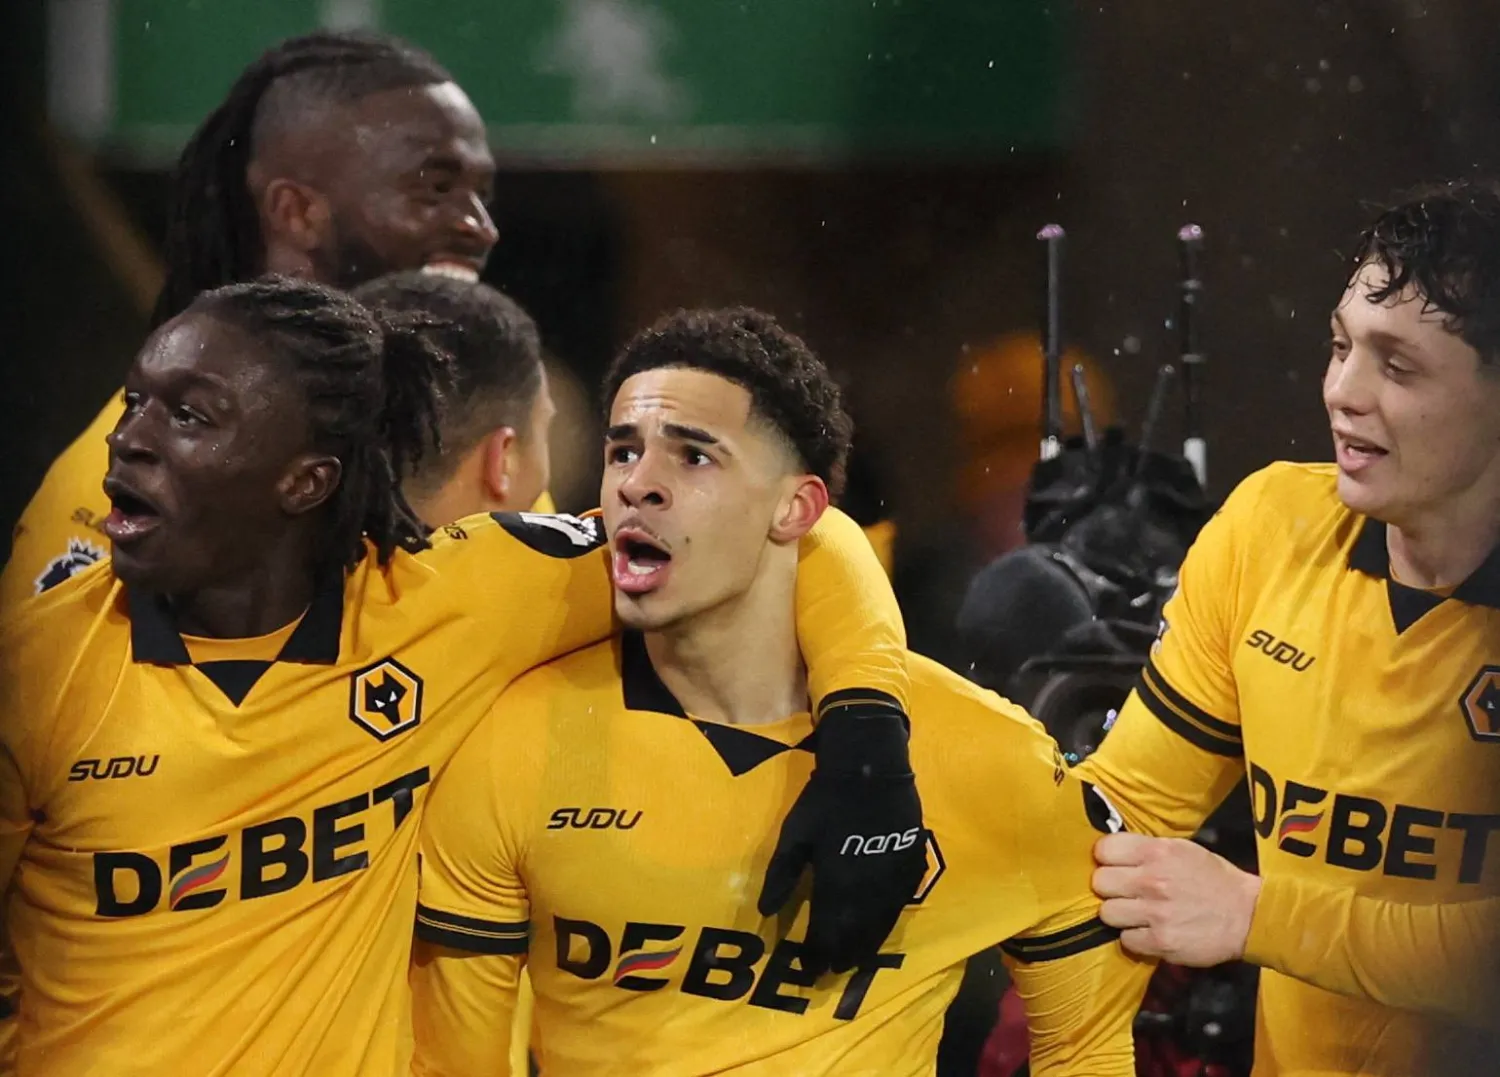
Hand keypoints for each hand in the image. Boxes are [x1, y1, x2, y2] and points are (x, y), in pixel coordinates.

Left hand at [758, 698, 925, 976]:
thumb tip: (765, 911)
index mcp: (836, 882)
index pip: (827, 930)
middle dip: (843, 954)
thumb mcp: (794, 834)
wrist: (870, 768)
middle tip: (834, 970)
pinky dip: (889, 921)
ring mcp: (892, 878)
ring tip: (856, 961)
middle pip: (856, 934)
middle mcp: (867, 888)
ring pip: (881, 924)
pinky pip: (901, 903)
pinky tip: (882, 928)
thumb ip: (781, 874)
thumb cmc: (825, 799)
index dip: (818, 953)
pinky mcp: (910, 865)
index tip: (811, 970)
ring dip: (867, 945)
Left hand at [1092, 832, 1261, 966]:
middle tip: (1126, 893)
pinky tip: (1150, 932)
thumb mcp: (1182, 850)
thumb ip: (1147, 850)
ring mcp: (1155, 913)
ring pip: (1107, 913)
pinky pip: (1126, 940)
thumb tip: (1113, 853)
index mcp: (1157, 852)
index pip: (1104, 849)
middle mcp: (1152, 880)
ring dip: (1120, 916)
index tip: (1114, 866)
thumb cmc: (1213, 879)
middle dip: (1110, 888)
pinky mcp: (1161, 942)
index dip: (1106, 859)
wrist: (1248, 915)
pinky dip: (1135, 938)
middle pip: (1100, 882)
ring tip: (1138, 915)